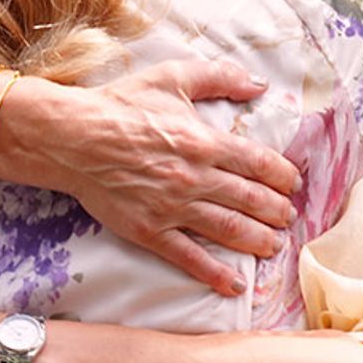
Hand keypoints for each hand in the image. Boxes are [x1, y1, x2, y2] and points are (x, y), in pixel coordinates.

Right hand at [35, 60, 299, 294]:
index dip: (283, 176)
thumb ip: (218, 77)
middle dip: (277, 211)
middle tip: (287, 216)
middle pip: (252, 200)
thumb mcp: (170, 77)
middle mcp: (195, 178)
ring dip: (259, 241)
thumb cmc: (118, 105)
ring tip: (273, 245)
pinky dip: (215, 274)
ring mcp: (173, 208)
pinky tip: (235, 285)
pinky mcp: (150, 230)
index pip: (260, 164)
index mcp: (204, 142)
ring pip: (230, 230)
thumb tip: (258, 84)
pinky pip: (189, 257)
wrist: (70, 137)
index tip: (291, 182)